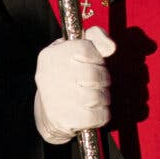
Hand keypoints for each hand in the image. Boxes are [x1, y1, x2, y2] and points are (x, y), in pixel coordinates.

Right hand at [33, 26, 116, 144]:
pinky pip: (99, 116)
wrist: (49, 113)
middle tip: (96, 83)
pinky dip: (102, 115)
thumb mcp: (76, 48)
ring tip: (93, 98)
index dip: (96, 57)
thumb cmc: (69, 74)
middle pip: (95, 74)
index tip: (93, 63)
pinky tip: (92, 112)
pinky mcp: (64, 120)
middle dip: (103, 79)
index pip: (85, 48)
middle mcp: (50, 76)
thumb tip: (111, 48)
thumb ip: (96, 38)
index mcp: (52, 55)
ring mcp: (56, 99)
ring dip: (103, 98)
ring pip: (98, 96)